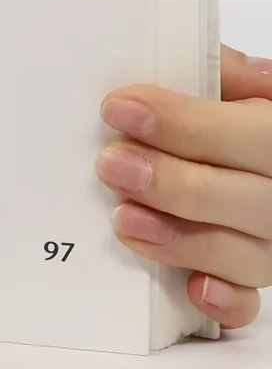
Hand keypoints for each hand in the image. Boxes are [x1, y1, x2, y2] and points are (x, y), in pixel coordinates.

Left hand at [98, 46, 271, 329]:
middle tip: (112, 165)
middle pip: (251, 200)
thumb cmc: (218, 113)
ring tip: (124, 220)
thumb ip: (214, 72)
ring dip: (183, 240)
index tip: (120, 108)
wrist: (221, 152)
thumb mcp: (225, 83)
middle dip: (177, 184)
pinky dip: (223, 300)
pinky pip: (246, 302)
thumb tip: (205, 65)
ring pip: (246, 253)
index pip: (255, 134)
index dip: (189, 124)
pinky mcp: (246, 278)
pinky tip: (193, 288)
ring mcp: (268, 239)